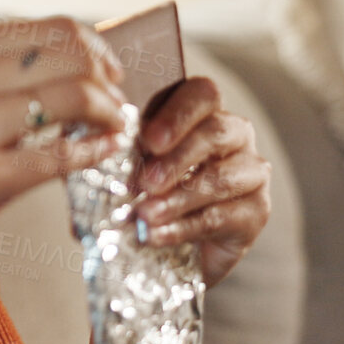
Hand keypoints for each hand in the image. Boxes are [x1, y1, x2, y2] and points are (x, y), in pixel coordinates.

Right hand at [0, 16, 134, 286]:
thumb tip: (70, 57)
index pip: (51, 29)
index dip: (94, 46)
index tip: (109, 70)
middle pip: (71, 56)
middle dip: (106, 77)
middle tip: (118, 101)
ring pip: (73, 96)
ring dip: (108, 111)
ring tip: (115, 126)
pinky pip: (62, 156)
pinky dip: (96, 149)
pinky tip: (105, 151)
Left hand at [127, 77, 271, 288]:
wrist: (177, 249)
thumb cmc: (151, 193)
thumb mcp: (128, 166)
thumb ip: (117, 152)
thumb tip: (86, 149)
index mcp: (203, 112)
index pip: (201, 93)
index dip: (176, 113)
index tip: (148, 140)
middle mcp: (235, 135)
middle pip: (216, 132)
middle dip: (177, 157)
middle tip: (145, 182)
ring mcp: (251, 173)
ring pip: (221, 178)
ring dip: (179, 197)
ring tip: (145, 214)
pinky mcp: (257, 212)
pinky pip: (222, 216)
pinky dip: (184, 227)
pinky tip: (157, 235)